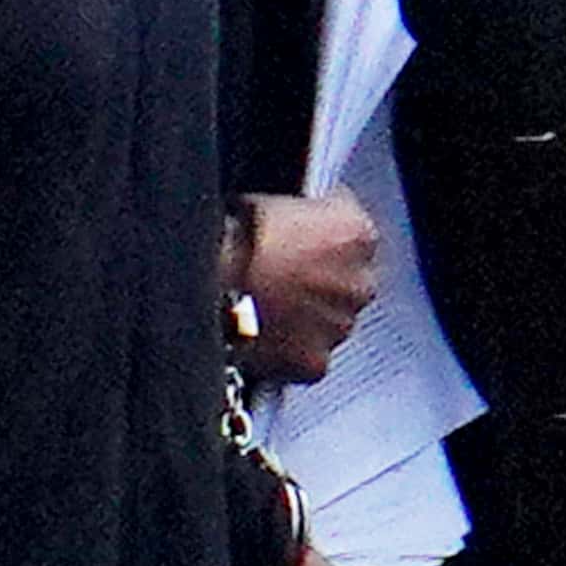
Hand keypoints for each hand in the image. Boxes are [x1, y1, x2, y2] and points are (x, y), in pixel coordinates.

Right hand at [234, 189, 378, 383]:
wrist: (207, 286)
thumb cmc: (235, 242)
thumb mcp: (270, 203)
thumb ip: (297, 212)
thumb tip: (286, 220)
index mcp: (355, 233)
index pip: (349, 225)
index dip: (320, 228)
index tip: (303, 232)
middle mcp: (359, 282)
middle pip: (346, 279)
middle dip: (320, 277)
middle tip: (283, 274)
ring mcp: (340, 326)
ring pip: (329, 320)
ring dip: (307, 313)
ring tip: (268, 305)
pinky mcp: (316, 362)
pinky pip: (308, 355)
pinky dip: (291, 348)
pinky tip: (263, 334)